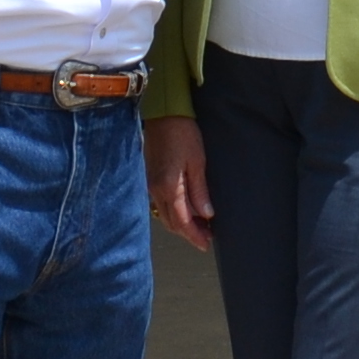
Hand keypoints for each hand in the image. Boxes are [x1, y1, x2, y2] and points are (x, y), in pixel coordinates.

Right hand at [146, 117, 214, 247]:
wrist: (164, 113)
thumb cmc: (183, 133)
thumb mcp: (197, 161)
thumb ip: (200, 191)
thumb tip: (206, 215)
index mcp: (169, 187)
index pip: (182, 221)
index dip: (194, 235)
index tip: (206, 244)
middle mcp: (156, 190)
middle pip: (172, 222)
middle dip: (188, 233)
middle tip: (206, 238)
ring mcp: (151, 185)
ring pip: (165, 215)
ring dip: (181, 224)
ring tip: (200, 226)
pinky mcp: (151, 178)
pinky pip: (162, 204)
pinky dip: (175, 212)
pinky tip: (187, 210)